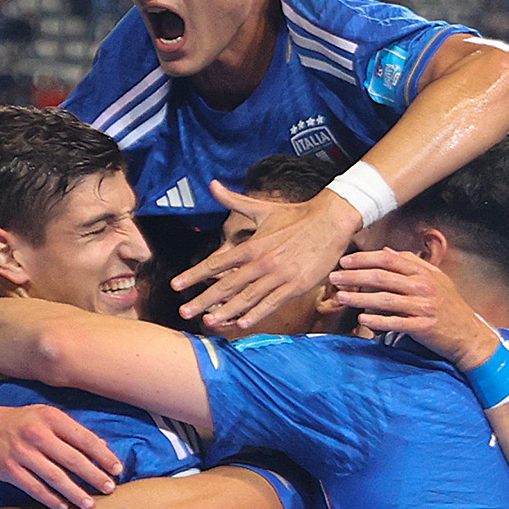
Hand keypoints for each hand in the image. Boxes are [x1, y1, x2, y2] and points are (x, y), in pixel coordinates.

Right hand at [0, 402, 123, 508]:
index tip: (117, 469)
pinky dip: (50, 499)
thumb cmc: (22, 423)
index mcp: (51, 418)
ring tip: (89, 504)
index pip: (84, 438)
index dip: (103, 456)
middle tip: (109, 489)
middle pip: (72, 459)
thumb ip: (71, 431)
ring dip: (75, 493)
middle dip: (94, 476)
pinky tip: (63, 507)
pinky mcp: (9, 470)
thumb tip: (102, 448)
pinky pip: (34, 488)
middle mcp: (37, 434)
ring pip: (55, 477)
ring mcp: (22, 453)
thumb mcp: (46, 416)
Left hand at [172, 184, 360, 334]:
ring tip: (207, 322)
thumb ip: (234, 201)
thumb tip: (212, 184)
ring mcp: (279, 276)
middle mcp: (262, 262)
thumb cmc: (296, 215)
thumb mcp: (262, 208)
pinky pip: (272, 303)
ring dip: (226, 311)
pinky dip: (256, 314)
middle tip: (184, 312)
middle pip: (227, 285)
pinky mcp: (296, 286)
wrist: (331, 220)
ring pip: (247, 298)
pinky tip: (241, 323)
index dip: (195, 274)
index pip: (217, 262)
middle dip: (203, 300)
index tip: (177, 285)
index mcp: (252, 245)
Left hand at [331, 248, 501, 368]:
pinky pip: (396, 322)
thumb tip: (385, 252)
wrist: (469, 335)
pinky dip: (378, 321)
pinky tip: (362, 319)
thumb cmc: (448, 306)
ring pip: (385, 299)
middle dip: (355, 276)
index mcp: (423, 272)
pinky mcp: (423, 327)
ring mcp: (423, 306)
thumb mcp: (434, 279)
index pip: (389, 260)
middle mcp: (423, 286)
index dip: (365, 259)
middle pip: (382, 277)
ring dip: (360, 298)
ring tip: (341, 297)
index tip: (345, 261)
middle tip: (334, 277)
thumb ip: (410, 264)